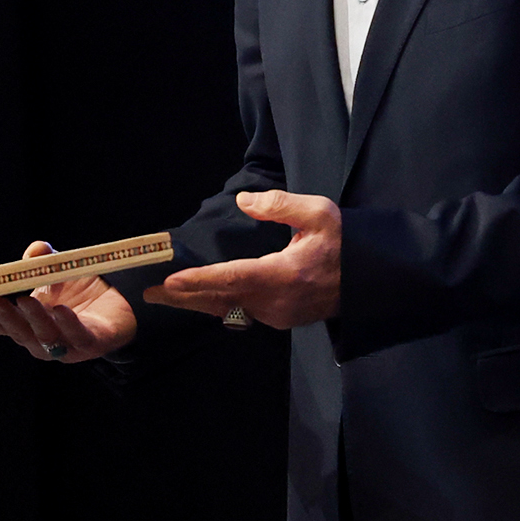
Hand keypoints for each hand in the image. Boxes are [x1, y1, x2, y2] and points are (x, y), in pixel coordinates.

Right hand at [0, 242, 139, 361]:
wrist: (120, 304)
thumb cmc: (80, 291)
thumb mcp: (56, 272)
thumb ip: (41, 261)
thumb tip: (36, 251)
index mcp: (28, 326)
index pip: (1, 325)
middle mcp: (43, 340)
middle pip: (19, 333)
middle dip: (5, 317)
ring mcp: (67, 346)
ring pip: (46, 337)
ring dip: (34, 319)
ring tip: (25, 300)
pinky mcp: (93, 344)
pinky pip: (78, 336)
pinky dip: (68, 324)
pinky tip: (60, 310)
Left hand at [146, 191, 339, 328]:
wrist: (371, 281)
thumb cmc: (346, 244)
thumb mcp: (320, 213)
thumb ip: (280, 205)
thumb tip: (244, 200)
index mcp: (285, 276)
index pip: (233, 278)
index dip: (199, 279)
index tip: (170, 281)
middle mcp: (277, 302)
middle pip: (221, 300)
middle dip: (183, 296)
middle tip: (148, 292)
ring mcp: (278, 316)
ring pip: (228, 309)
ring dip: (195, 302)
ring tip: (164, 296)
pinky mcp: (280, 320)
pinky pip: (240, 313)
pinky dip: (215, 305)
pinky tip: (198, 299)